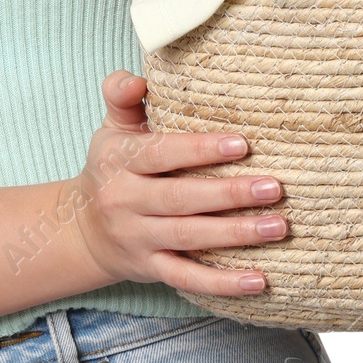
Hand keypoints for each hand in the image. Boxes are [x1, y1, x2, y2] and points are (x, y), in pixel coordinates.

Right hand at [60, 69, 288, 297]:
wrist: (84, 229)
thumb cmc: (112, 167)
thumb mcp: (111, 128)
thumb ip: (121, 95)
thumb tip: (137, 79)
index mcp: (118, 161)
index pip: (160, 153)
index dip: (200, 150)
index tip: (242, 144)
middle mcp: (125, 201)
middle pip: (180, 198)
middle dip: (229, 194)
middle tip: (274, 187)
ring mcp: (138, 239)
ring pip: (189, 238)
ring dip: (236, 234)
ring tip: (278, 226)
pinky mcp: (151, 269)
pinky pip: (188, 279)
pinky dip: (223, 283)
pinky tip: (260, 279)